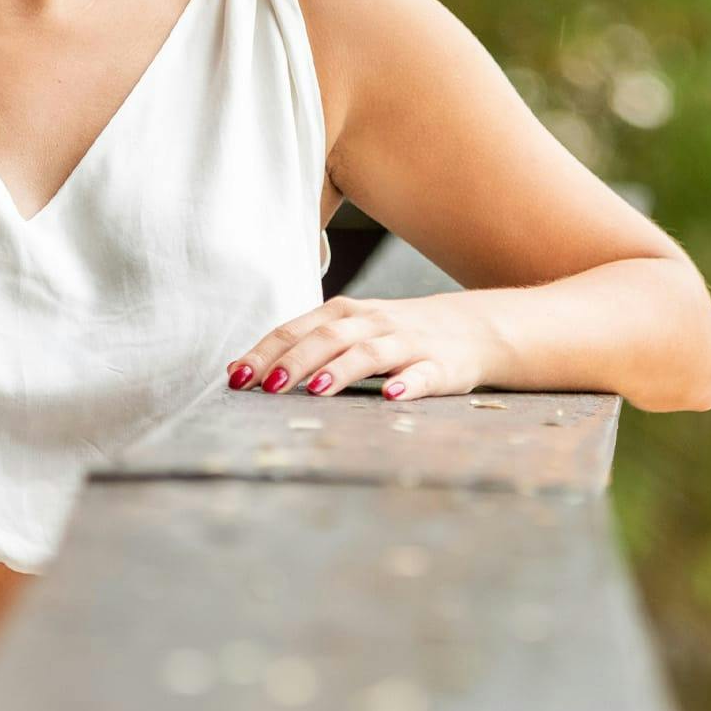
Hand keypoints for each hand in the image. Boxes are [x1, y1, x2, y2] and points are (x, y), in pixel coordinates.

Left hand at [225, 292, 501, 402]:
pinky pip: (423, 375)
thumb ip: (301, 346)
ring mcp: (407, 343)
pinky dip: (407, 384)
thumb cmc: (394, 335)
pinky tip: (390, 396)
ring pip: (369, 353)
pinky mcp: (441, 366)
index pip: (295, 330)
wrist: (474, 328)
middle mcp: (371, 323)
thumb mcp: (347, 332)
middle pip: (326, 337)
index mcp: (343, 314)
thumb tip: (241, 369)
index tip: (235, 377)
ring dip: (340, 370)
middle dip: (293, 362)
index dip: (264, 352)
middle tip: (264, 387)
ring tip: (314, 390)